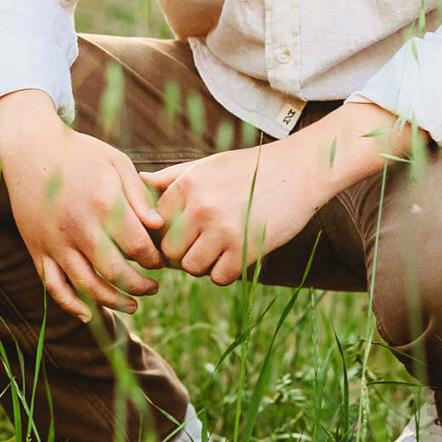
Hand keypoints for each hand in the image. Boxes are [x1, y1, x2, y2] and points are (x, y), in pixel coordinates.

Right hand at [0, 89, 165, 323]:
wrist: (30, 148)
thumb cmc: (80, 153)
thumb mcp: (116, 162)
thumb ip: (139, 195)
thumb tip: (159, 226)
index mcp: (104, 204)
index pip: (138, 247)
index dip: (154, 259)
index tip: (161, 260)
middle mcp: (79, 228)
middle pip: (115, 272)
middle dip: (139, 286)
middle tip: (153, 288)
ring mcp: (56, 242)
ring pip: (86, 286)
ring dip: (112, 302)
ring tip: (132, 306)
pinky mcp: (38, 250)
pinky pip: (53, 286)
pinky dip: (70, 305)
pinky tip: (88, 314)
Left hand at [143, 139, 320, 286]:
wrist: (300, 170)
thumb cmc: (251, 168)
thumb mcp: (209, 165)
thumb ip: (174, 176)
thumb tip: (140, 180)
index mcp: (188, 185)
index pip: (154, 225)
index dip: (165, 234)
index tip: (181, 235)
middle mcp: (201, 207)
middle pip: (169, 251)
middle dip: (182, 254)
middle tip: (201, 247)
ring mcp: (223, 229)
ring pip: (192, 267)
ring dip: (203, 265)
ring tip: (219, 251)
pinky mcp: (246, 249)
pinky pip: (219, 277)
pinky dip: (226, 272)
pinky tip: (237, 255)